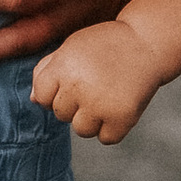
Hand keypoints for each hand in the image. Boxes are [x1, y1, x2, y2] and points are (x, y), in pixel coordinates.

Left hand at [31, 20, 167, 143]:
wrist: (146, 41)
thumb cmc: (105, 44)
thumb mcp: (71, 47)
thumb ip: (47, 70)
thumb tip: (34, 100)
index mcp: (63, 66)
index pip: (42, 97)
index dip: (54, 92)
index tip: (72, 81)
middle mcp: (78, 86)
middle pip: (61, 115)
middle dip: (75, 104)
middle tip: (96, 84)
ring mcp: (101, 104)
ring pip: (82, 130)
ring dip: (93, 119)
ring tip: (107, 96)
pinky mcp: (122, 117)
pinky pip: (106, 138)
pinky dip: (113, 128)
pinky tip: (119, 106)